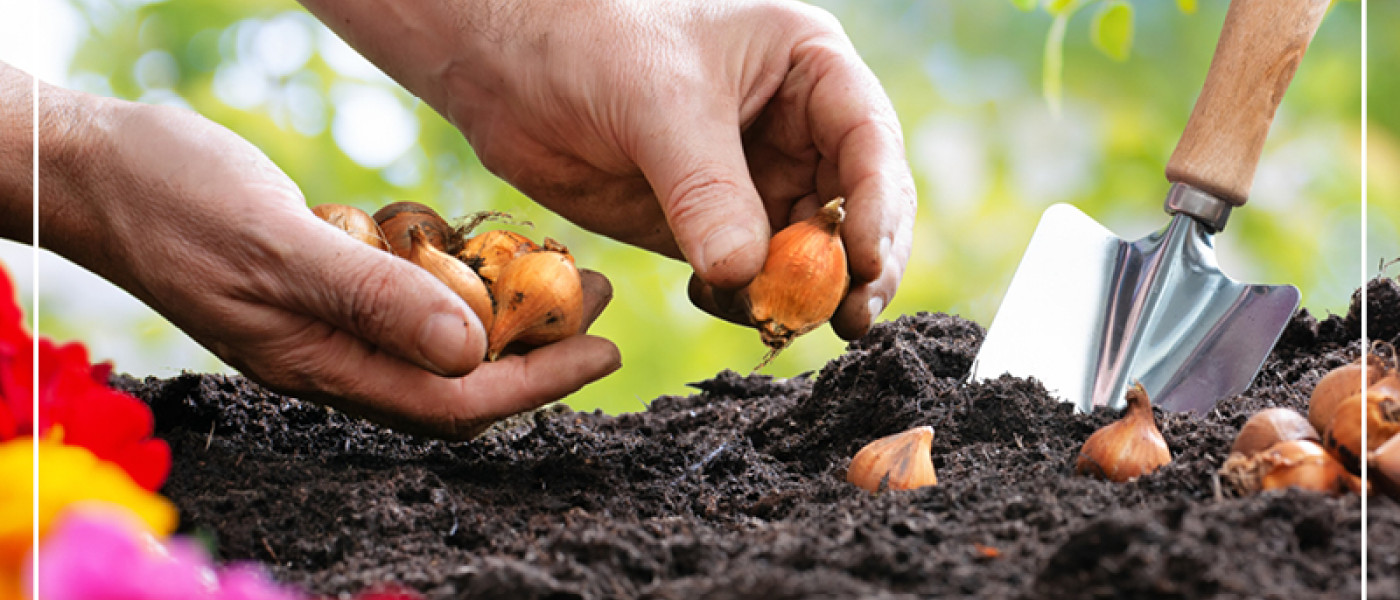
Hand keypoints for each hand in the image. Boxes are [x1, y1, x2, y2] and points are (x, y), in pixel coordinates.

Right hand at [38, 93, 619, 439]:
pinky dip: (450, 276)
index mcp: (321, 365)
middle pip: (457, 377)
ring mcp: (323, 321)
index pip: (453, 402)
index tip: (604, 351)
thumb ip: (372, 299)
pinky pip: (402, 296)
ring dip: (502, 309)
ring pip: (434, 336)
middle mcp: (330, 356)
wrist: (96, 169)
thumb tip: (471, 353)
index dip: (538, 384)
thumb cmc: (174, 202)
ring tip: (557, 265)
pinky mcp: (317, 282)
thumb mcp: (278, 245)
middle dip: (536, 346)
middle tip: (598, 294)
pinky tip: (476, 244)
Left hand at [302, 0, 916, 340]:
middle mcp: (796, 127)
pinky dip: (745, 300)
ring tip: (775, 320)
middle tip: (848, 320)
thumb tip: (745, 277)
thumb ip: (707, 190)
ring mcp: (753, 180)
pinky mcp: (709, 224)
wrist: (505, 69)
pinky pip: (749, 276)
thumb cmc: (590, 46)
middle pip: (855, 207)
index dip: (877, 205)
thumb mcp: (659, 105)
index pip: (869, 141)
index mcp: (808, 68)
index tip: (864, 263)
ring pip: (806, 252)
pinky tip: (717, 301)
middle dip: (856, 265)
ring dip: (799, 293)